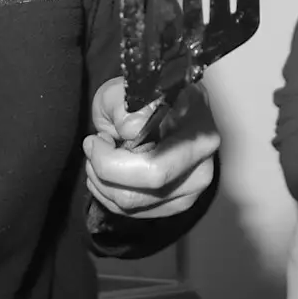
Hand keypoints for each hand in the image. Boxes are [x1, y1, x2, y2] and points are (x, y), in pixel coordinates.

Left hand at [83, 77, 219, 218]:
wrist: (162, 103)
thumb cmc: (145, 95)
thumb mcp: (127, 87)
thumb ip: (124, 105)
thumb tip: (130, 131)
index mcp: (196, 124)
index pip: (153, 165)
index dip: (111, 159)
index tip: (96, 138)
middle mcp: (203, 157)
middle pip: (144, 188)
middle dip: (105, 172)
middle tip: (94, 149)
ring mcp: (195, 183)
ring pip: (134, 204)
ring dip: (103, 184)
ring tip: (101, 158)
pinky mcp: (181, 201)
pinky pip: (135, 212)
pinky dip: (110, 195)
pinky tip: (110, 172)